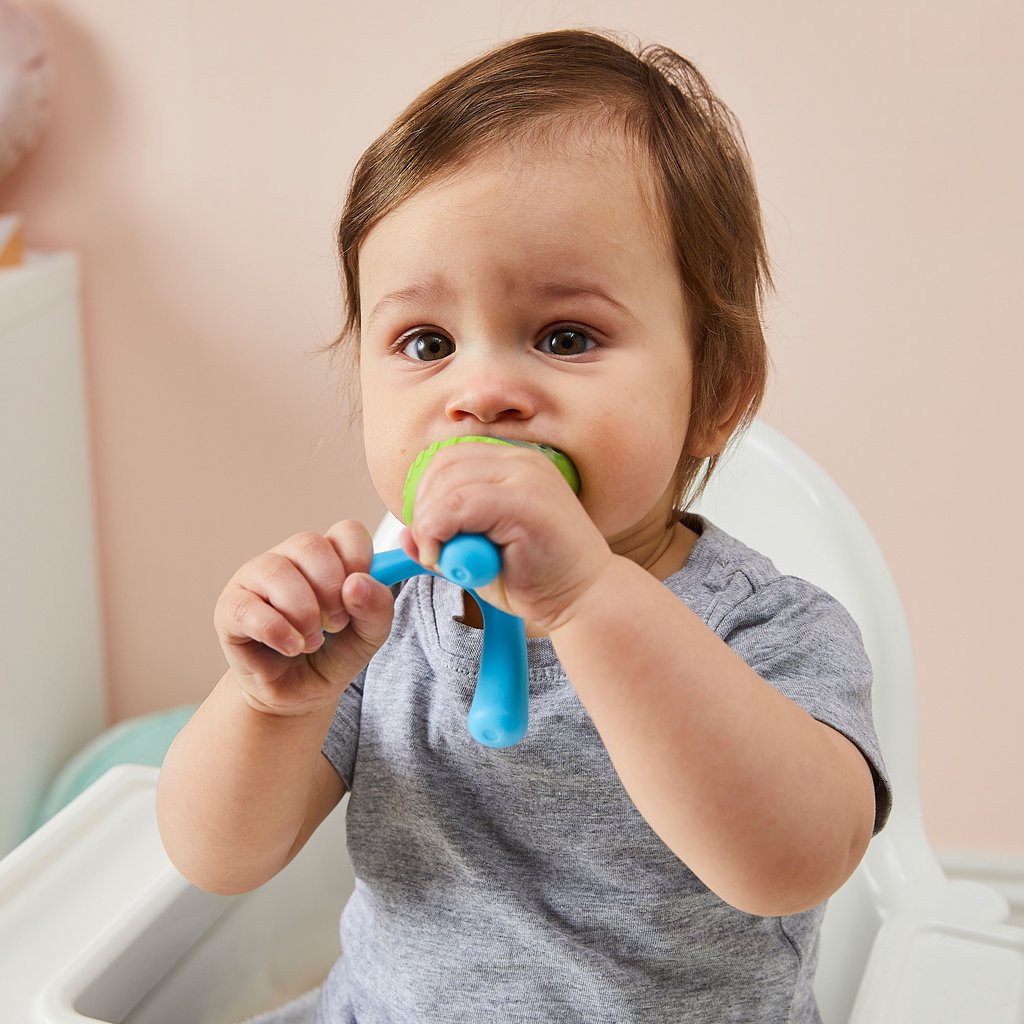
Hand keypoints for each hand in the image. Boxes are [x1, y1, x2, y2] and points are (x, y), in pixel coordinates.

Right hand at [214, 520, 394, 714]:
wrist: (301, 694)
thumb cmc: (334, 653)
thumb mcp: (370, 635)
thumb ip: (377, 607)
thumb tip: (358, 582)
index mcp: (328, 556)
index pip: (345, 531)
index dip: (358, 560)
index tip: (358, 595)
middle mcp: (290, 558)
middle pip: (309, 544)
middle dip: (331, 590)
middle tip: (337, 624)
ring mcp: (255, 579)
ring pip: (277, 572)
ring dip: (304, 612)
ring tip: (313, 642)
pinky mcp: (230, 608)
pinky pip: (249, 608)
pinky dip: (277, 631)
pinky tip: (290, 647)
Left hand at [402, 441, 611, 631]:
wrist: (587, 600)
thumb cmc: (540, 579)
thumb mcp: (480, 555)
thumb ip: (445, 539)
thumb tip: (405, 536)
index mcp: (515, 466)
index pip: (449, 459)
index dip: (426, 494)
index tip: (427, 533)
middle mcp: (522, 462)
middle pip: (443, 466)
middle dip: (422, 510)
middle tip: (429, 550)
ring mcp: (526, 478)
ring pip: (447, 486)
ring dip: (429, 525)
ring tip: (442, 558)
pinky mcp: (524, 502)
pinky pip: (459, 505)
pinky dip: (439, 532)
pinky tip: (448, 560)